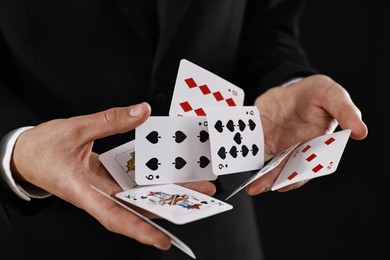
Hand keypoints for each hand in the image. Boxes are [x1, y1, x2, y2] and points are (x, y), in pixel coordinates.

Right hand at [10, 102, 215, 249]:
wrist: (27, 154)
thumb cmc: (42, 149)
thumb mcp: (75, 130)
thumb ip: (110, 121)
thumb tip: (140, 111)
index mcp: (83, 191)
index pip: (114, 216)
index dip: (139, 230)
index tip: (163, 239)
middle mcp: (98, 195)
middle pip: (137, 206)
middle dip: (170, 204)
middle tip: (200, 196)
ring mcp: (104, 188)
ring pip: (139, 195)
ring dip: (165, 191)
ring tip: (192, 183)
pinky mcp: (107, 180)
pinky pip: (132, 182)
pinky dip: (150, 178)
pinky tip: (168, 171)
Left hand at [247, 74, 367, 194]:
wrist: (294, 86)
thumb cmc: (318, 93)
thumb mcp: (334, 96)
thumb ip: (346, 112)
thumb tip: (361, 131)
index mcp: (316, 147)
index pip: (308, 167)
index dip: (297, 177)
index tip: (285, 183)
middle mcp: (295, 151)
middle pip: (284, 171)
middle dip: (272, 181)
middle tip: (258, 188)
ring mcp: (277, 146)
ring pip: (267, 166)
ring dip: (258, 175)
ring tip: (248, 184)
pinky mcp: (261, 138)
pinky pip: (252, 150)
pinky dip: (245, 157)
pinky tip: (237, 162)